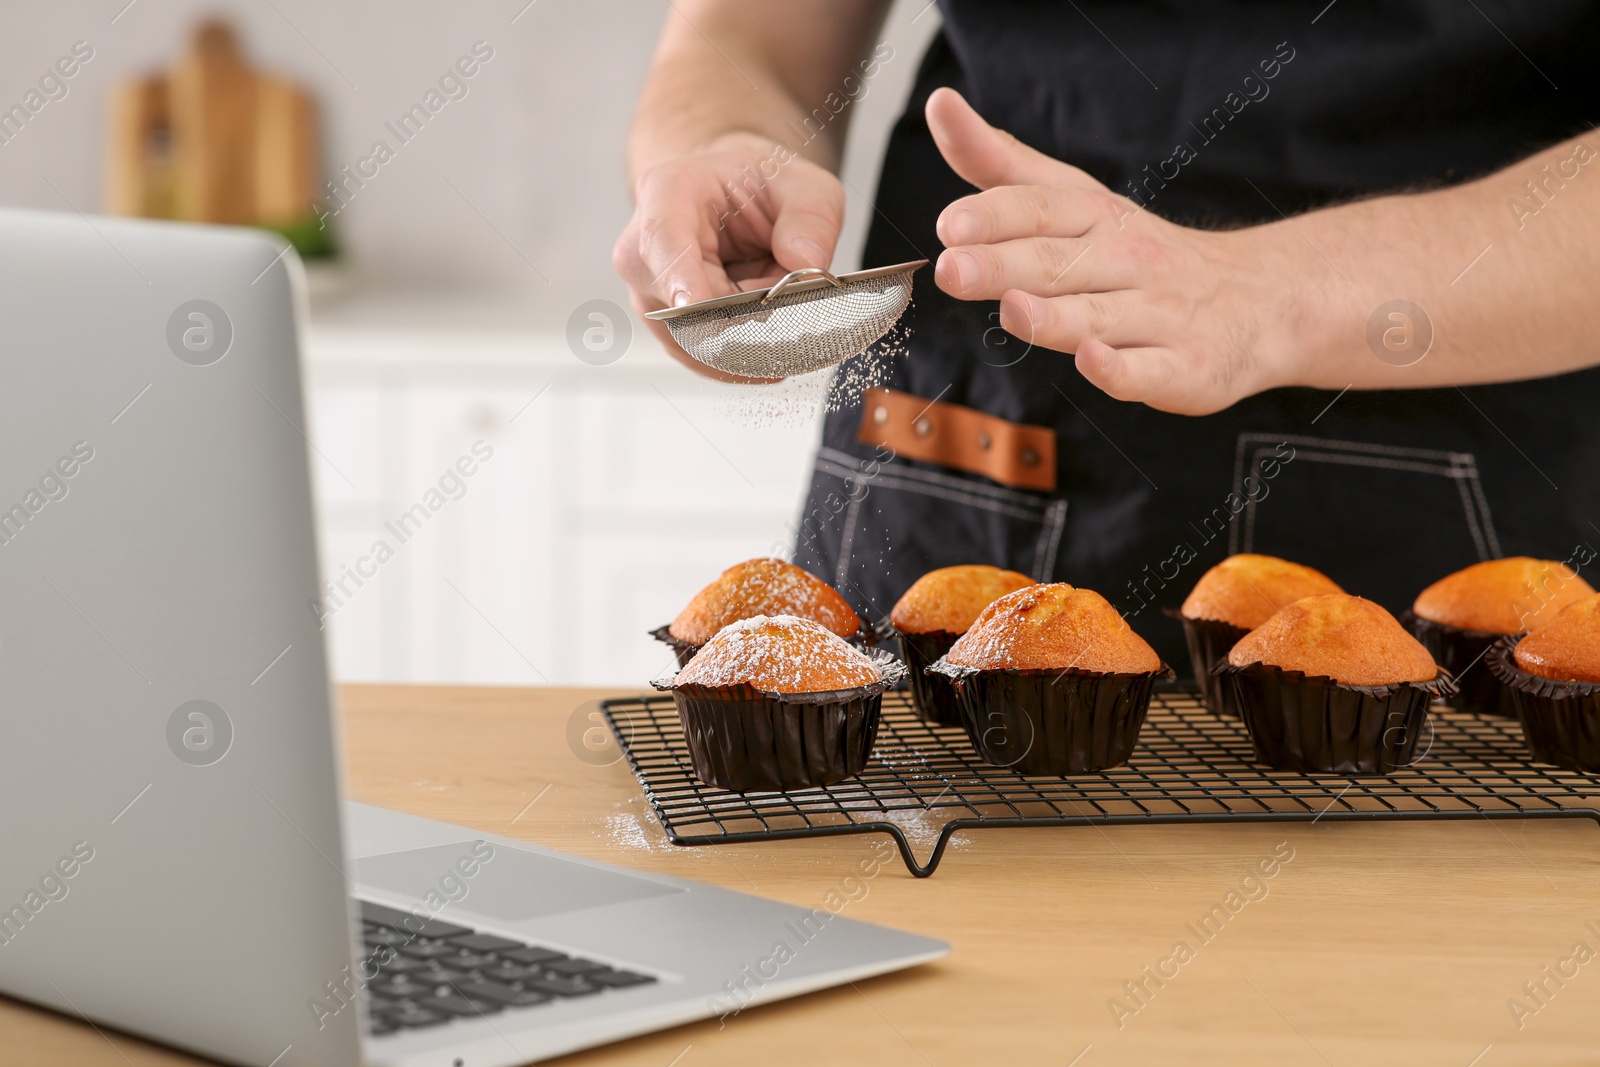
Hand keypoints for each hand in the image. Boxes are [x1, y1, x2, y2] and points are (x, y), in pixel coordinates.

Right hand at [613, 131, 846, 381]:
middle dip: (746, 318)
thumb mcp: (804, 185)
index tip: (696, 305)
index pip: (663, 240)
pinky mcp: (667, 329)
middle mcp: (645, 250)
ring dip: (747, 337)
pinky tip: (769, 335)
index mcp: (669, 193)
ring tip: (781, 311)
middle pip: (686, 306)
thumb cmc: (760, 185)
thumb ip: (811, 217)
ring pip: (696, 340)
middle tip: (795, 310)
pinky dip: (741, 355)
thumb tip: (806, 263)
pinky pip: (702, 357)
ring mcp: (651, 295)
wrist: (735, 197)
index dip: (679, 276)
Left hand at [927, 89, 1314, 414]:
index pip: (1041, 208)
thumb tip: (942, 107)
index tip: (950, 224)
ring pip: (1099, 316)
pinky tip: (1093, 360)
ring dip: (1053, 316)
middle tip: (952, 270)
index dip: (996, 215)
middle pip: (1058, 263)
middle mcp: (1128, 261)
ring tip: (1011, 308)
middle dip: (1004, 265)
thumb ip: (1002, 165)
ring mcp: (1158, 316)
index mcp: (1097, 219)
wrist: (1260, 302)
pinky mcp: (1182, 368)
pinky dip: (1121, 368)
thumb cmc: (1143, 257)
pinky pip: (1148, 371)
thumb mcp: (1076, 199)